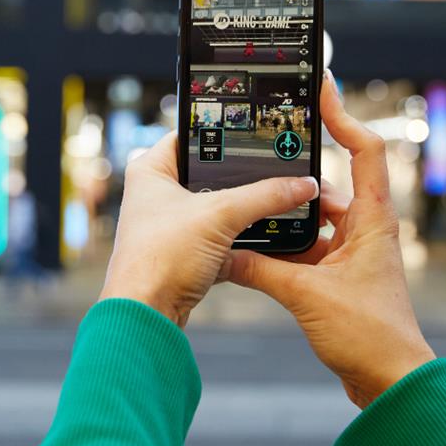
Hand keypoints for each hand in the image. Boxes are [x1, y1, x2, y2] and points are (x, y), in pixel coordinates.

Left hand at [100, 132, 318, 327]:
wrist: (145, 316)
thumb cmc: (158, 259)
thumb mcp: (219, 216)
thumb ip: (265, 196)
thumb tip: (300, 184)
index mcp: (152, 170)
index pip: (190, 134)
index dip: (222, 131)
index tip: (255, 130)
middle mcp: (157, 195)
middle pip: (211, 174)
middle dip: (244, 177)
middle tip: (277, 167)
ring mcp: (172, 226)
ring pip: (219, 209)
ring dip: (246, 211)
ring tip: (279, 200)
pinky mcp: (185, 254)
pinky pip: (222, 239)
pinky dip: (244, 241)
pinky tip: (270, 238)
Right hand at [228, 71, 435, 408]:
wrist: (390, 380)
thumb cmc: (371, 335)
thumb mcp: (306, 296)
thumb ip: (261, 270)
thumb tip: (225, 253)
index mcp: (372, 219)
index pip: (364, 149)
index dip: (343, 115)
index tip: (319, 90)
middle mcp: (365, 228)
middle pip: (328, 181)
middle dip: (294, 172)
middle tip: (263, 152)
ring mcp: (353, 251)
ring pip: (313, 217)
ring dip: (285, 216)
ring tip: (250, 205)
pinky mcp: (340, 275)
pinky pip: (307, 246)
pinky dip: (283, 246)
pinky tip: (256, 250)